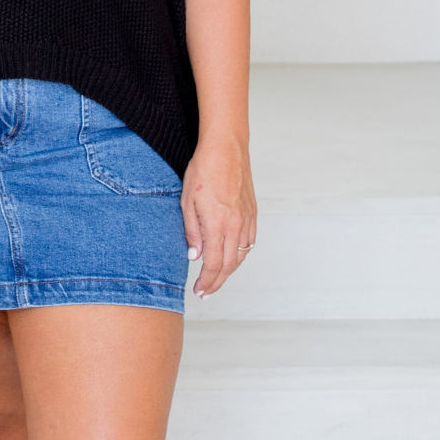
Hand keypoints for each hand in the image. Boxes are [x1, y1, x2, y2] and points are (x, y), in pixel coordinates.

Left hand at [181, 134, 255, 297]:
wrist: (226, 148)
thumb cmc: (203, 170)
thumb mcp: (187, 201)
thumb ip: (192, 232)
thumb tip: (195, 256)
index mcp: (217, 224)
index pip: (214, 264)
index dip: (207, 281)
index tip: (199, 290)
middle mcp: (236, 225)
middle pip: (229, 265)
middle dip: (217, 282)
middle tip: (206, 291)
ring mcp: (247, 219)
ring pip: (242, 255)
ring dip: (229, 270)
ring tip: (217, 277)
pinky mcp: (252, 212)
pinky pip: (250, 241)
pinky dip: (241, 253)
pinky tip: (233, 256)